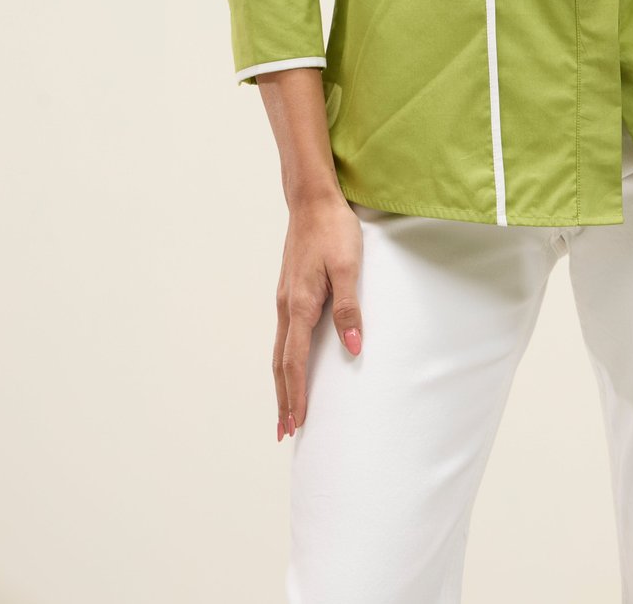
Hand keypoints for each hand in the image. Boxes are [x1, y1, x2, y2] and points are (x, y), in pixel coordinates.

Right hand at [273, 193, 364, 439]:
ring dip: (282, 381)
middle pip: (280, 363)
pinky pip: (284, 333)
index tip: (297, 423)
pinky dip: (284, 358)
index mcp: (300, 305)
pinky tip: (291, 362)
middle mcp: (287, 306)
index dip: (296, 394)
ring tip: (287, 407)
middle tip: (285, 431)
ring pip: (279, 349)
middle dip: (283, 398)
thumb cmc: (333, 230)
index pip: (294, 361)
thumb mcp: (349, 267)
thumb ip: (349, 309)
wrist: (312, 200)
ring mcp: (285, 298)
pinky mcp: (290, 289)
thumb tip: (353, 349)